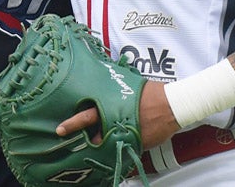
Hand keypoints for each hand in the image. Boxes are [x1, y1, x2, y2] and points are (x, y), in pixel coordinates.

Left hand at [55, 80, 179, 150]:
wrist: (174, 104)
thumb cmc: (154, 93)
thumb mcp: (130, 86)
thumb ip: (115, 91)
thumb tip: (106, 89)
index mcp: (114, 105)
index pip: (88, 115)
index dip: (74, 123)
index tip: (61, 129)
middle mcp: (118, 120)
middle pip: (93, 132)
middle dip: (79, 135)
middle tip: (65, 136)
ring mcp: (127, 133)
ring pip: (107, 142)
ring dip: (100, 142)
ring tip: (95, 142)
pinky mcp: (137, 142)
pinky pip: (124, 147)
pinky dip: (119, 147)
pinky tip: (117, 145)